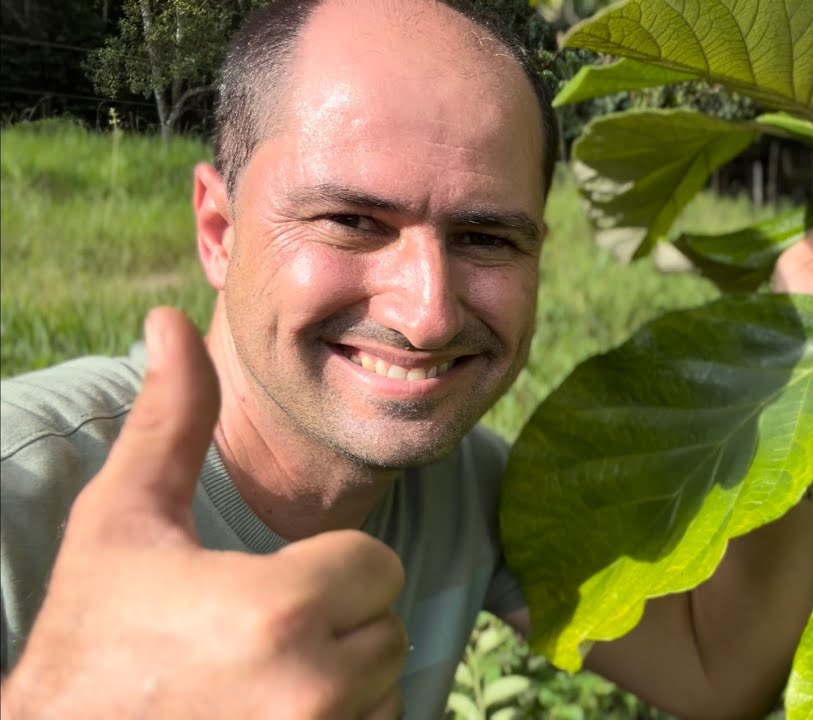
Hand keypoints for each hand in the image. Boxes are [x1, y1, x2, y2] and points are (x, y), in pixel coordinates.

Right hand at [2, 309, 406, 719]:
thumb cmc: (90, 638)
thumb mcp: (122, 523)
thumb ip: (170, 422)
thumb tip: (170, 321)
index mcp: (279, 609)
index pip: (376, 566)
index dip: (327, 568)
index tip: (266, 584)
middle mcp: (314, 689)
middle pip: (388, 627)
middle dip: (337, 621)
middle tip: (257, 635)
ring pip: (385, 686)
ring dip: (343, 678)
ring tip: (259, 679)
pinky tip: (271, 717)